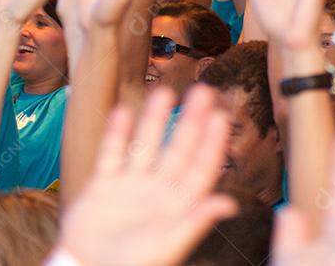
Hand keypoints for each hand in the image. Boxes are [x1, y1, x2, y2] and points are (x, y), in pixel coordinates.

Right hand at [57, 87, 237, 265]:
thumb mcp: (168, 245)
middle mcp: (157, 191)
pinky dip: (116, 134)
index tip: (221, 115)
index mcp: (177, 206)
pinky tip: (122, 111)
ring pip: (146, 145)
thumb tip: (231, 203)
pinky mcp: (103, 187)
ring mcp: (130, 187)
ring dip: (155, 119)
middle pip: (178, 149)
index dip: (212, 142)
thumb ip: (196, 221)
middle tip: (203, 90)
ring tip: (165, 92)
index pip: (201, 168)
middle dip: (190, 120)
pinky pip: (111, 154)